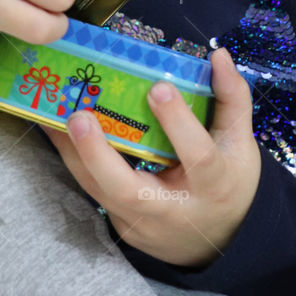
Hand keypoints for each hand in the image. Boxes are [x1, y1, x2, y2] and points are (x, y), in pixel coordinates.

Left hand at [45, 47, 261, 267]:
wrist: (215, 241)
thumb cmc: (229, 183)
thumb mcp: (241, 143)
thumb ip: (232, 98)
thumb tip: (218, 55)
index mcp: (213, 184)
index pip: (197, 155)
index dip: (177, 121)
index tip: (158, 87)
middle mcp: (173, 209)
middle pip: (128, 190)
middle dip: (98, 154)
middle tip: (79, 117)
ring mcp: (141, 223)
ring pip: (99, 191)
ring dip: (74, 153)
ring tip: (54, 116)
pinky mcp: (119, 223)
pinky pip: (93, 190)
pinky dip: (75, 160)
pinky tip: (58, 133)